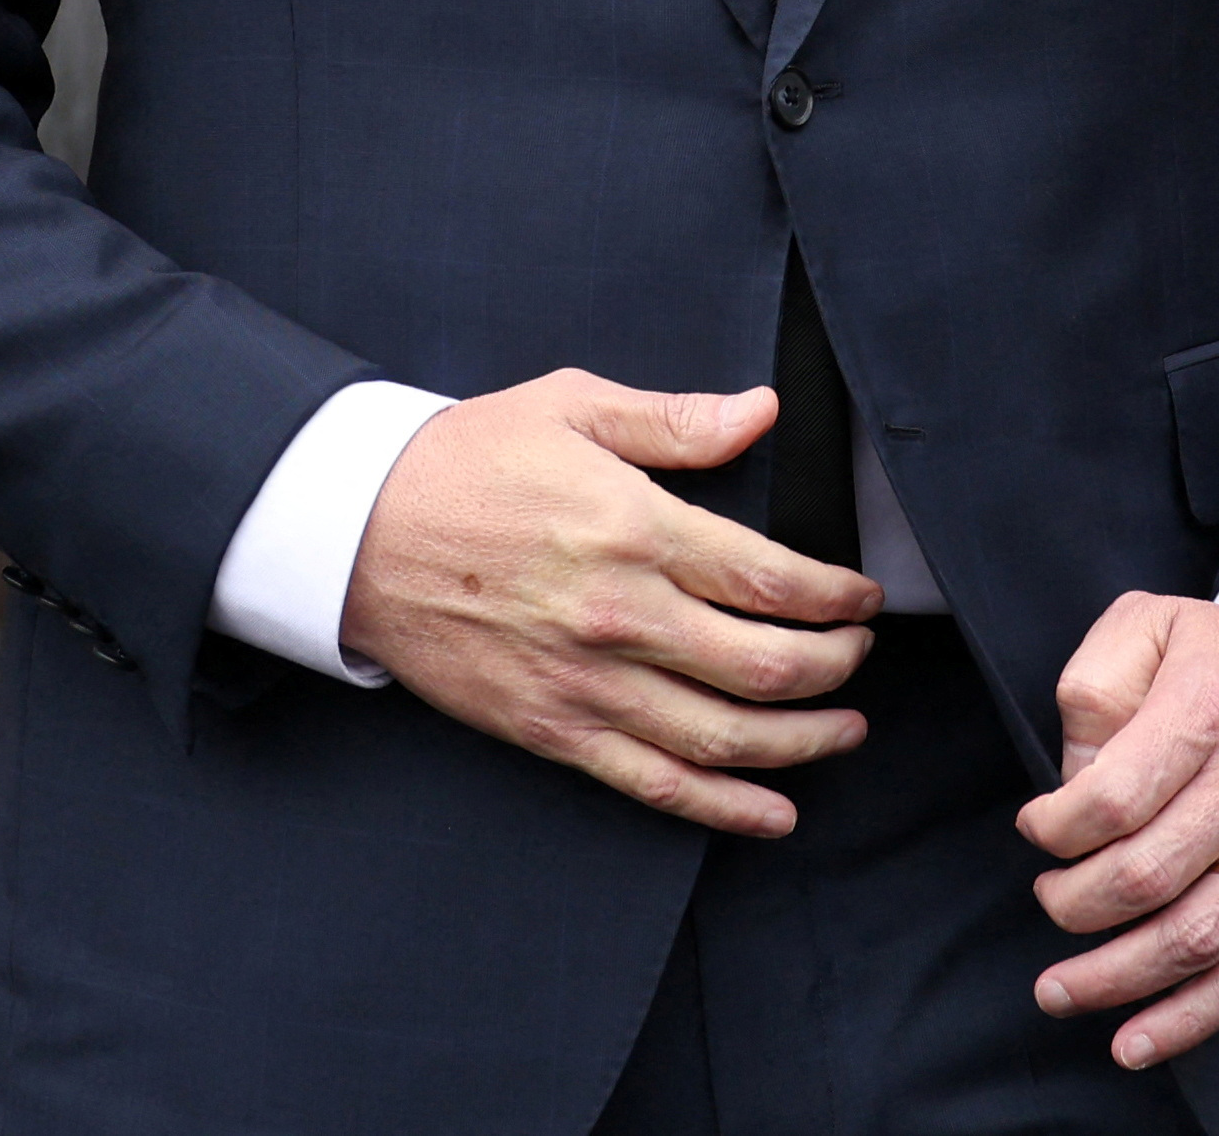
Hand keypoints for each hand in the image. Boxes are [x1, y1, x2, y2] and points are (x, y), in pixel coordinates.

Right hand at [339, 371, 880, 836]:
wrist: (357, 531)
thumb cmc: (464, 461)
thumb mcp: (568, 408)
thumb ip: (673, 419)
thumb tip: (760, 413)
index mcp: (634, 528)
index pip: (773, 580)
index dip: (838, 597)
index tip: (861, 598)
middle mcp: (622, 614)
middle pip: (767, 666)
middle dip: (836, 667)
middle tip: (857, 655)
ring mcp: (588, 681)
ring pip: (726, 737)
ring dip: (805, 742)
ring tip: (843, 729)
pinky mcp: (554, 728)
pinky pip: (656, 784)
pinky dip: (727, 808)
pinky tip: (774, 811)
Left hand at [1016, 595, 1218, 1070]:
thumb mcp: (1147, 623)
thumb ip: (1093, 689)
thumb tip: (1071, 782)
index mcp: (1208, 709)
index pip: (1113, 799)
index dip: (1055, 829)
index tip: (1033, 829)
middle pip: (1147, 877)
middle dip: (1074, 905)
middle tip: (1048, 900)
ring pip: (1196, 939)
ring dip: (1117, 979)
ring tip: (1058, 992)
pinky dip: (1192, 1019)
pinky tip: (1135, 1042)